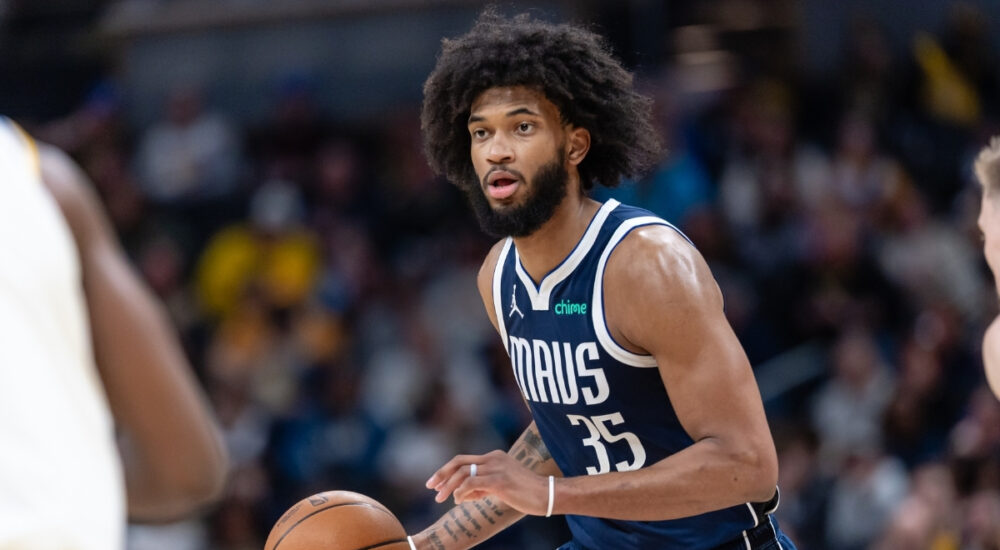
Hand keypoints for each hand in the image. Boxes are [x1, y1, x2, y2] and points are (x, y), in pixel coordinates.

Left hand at [425, 450, 551, 515]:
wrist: (547, 495)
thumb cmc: (526, 494)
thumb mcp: (501, 487)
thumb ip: (482, 487)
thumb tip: (462, 494)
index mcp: (494, 457)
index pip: (464, 460)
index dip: (447, 470)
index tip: (435, 482)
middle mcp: (494, 458)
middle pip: (459, 462)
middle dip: (442, 474)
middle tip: (430, 487)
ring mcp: (496, 468)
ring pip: (462, 473)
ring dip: (448, 486)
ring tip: (440, 499)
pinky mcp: (499, 480)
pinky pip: (471, 483)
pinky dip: (460, 492)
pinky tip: (458, 500)